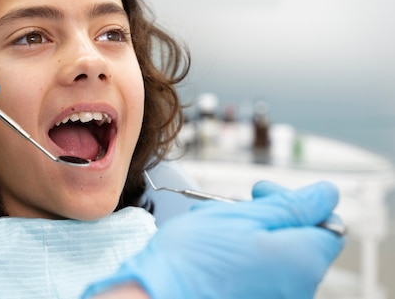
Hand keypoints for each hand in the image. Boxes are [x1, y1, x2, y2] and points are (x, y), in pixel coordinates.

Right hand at [83, 181, 344, 298]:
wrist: (154, 296)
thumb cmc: (193, 261)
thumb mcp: (242, 216)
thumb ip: (291, 206)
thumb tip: (326, 195)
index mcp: (302, 263)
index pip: (325, 223)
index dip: (295, 201)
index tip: (262, 192)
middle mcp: (297, 290)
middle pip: (294, 239)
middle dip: (262, 216)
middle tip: (228, 208)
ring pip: (270, 254)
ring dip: (244, 234)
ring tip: (209, 229)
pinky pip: (255, 274)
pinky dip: (236, 257)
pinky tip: (208, 250)